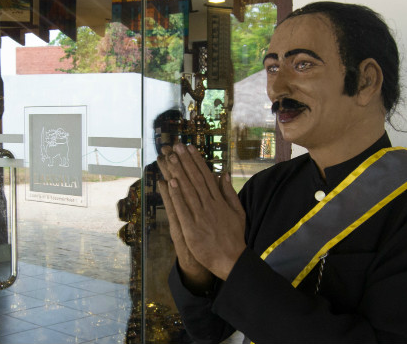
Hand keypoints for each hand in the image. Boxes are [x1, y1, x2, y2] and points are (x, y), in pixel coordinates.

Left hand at [157, 143, 245, 279]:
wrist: (232, 260)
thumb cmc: (234, 237)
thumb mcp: (237, 212)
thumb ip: (229, 192)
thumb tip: (223, 174)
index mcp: (219, 201)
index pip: (206, 176)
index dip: (196, 161)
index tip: (189, 148)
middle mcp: (210, 205)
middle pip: (195, 179)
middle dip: (184, 161)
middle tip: (175, 146)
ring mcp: (200, 216)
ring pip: (188, 191)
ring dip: (178, 173)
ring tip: (170, 158)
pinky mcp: (192, 229)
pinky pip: (182, 209)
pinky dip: (176, 196)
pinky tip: (170, 183)